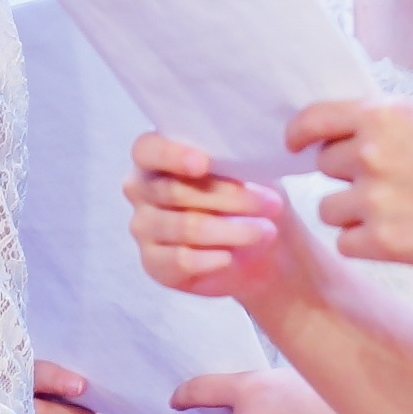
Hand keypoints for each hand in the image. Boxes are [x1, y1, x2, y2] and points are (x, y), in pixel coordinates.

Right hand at [125, 133, 303, 306]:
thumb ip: (231, 160)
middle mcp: (140, 190)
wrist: (260, 245)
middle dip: (230, 197)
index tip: (203, 164)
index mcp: (155, 156)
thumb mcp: (246, 170)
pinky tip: (232, 257)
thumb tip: (244, 158)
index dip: (171, 155)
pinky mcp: (153, 263)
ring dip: (233, 230)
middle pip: (175, 191)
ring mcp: (143, 227)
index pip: (147, 150)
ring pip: (185, 227)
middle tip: (272, 203)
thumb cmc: (246, 196)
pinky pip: (181, 260)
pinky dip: (212, 258)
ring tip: (267, 232)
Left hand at [284, 96, 412, 272]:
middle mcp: (371, 151)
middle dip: (346, 175)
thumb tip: (341, 137)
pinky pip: (346, 243)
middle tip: (389, 184)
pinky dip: (366, 244)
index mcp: (384, 113)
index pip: (313, 119)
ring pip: (329, 208)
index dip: (300, 134)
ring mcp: (374, 197)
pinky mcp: (382, 241)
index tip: (296, 145)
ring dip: (353, 213)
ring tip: (401, 212)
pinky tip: (404, 236)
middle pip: (324, 165)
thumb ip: (385, 126)